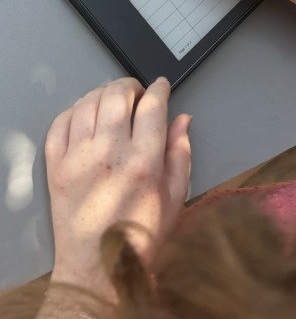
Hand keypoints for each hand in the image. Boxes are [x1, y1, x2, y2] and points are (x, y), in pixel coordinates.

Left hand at [45, 77, 190, 299]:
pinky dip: (74, 111)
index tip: (162, 86)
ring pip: (87, 103)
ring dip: (103, 93)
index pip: (153, 106)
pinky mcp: (56, 168)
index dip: (160, 88)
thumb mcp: (176, 194)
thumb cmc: (141, 233)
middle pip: (116, 95)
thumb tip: (182, 119)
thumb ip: (180, 152)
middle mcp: (109, 154)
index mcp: (144, 161)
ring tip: (113, 101)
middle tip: (137, 92)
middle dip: (130, 85)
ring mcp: (78, 159)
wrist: (97, 267)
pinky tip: (86, 116)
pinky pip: (59, 124)